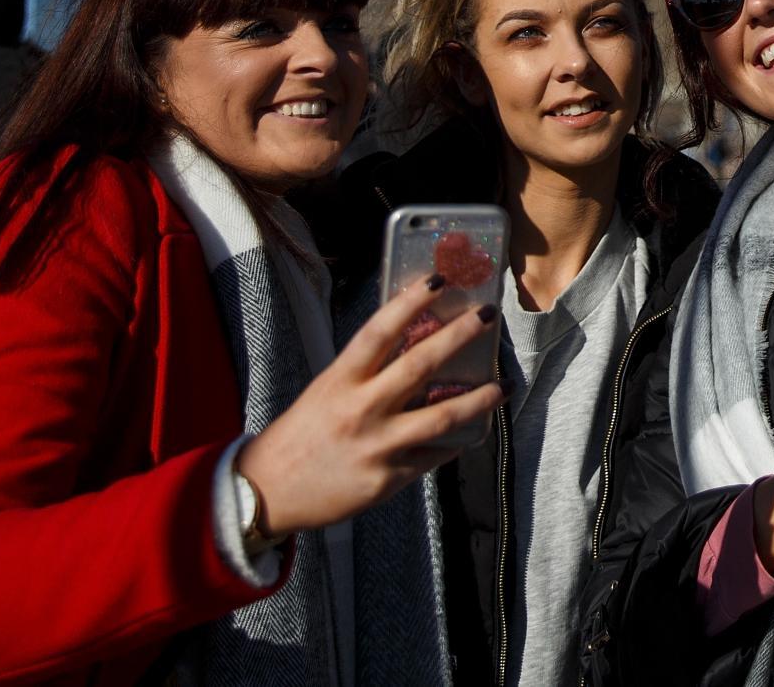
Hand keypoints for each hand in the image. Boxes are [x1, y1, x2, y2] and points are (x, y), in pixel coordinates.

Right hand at [236, 276, 502, 536]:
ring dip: (479, 399)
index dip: (410, 301)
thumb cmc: (301, 434)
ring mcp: (377, 446)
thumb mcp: (326, 391)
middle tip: (487, 315)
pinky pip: (432, 457)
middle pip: (419, 365)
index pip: (379, 330)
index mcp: (340, 380)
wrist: (269, 493)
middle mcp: (360, 409)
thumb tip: (413, 344)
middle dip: (459, 336)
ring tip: (504, 384)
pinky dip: (454, 442)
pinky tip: (472, 432)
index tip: (439, 279)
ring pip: (441, 417)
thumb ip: (365, 372)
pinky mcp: (388, 479)